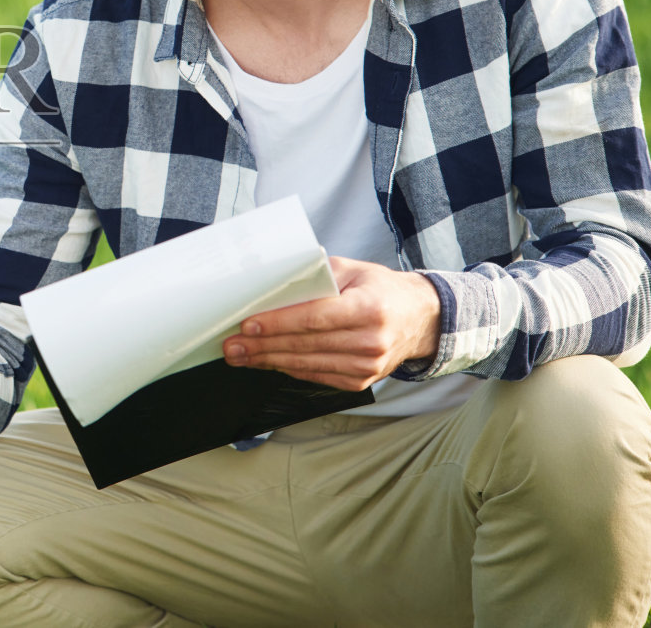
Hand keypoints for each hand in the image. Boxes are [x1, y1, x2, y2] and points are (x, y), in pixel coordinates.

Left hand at [221, 256, 441, 391]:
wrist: (419, 319)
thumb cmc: (379, 289)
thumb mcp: (351, 270)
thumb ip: (314, 278)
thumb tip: (272, 288)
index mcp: (368, 308)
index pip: (314, 318)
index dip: (278, 323)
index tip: (248, 325)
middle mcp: (370, 341)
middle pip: (305, 345)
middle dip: (262, 346)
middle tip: (232, 345)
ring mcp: (366, 366)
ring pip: (306, 365)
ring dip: (268, 361)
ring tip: (240, 355)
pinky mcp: (360, 381)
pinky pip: (315, 375)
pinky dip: (288, 369)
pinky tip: (267, 361)